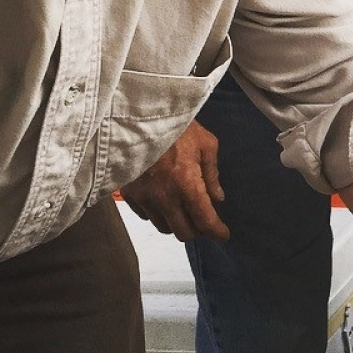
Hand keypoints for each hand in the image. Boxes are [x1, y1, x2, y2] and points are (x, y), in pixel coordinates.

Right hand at [119, 118, 228, 241]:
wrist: (137, 116)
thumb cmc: (178, 126)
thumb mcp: (206, 144)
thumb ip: (212, 174)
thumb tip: (218, 198)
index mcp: (187, 185)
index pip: (205, 221)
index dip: (217, 232)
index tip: (223, 235)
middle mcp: (165, 197)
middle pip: (184, 233)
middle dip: (198, 231)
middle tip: (205, 222)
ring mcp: (144, 198)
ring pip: (164, 227)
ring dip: (177, 224)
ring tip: (184, 211)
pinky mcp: (129, 194)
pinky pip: (146, 216)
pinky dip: (158, 214)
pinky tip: (164, 202)